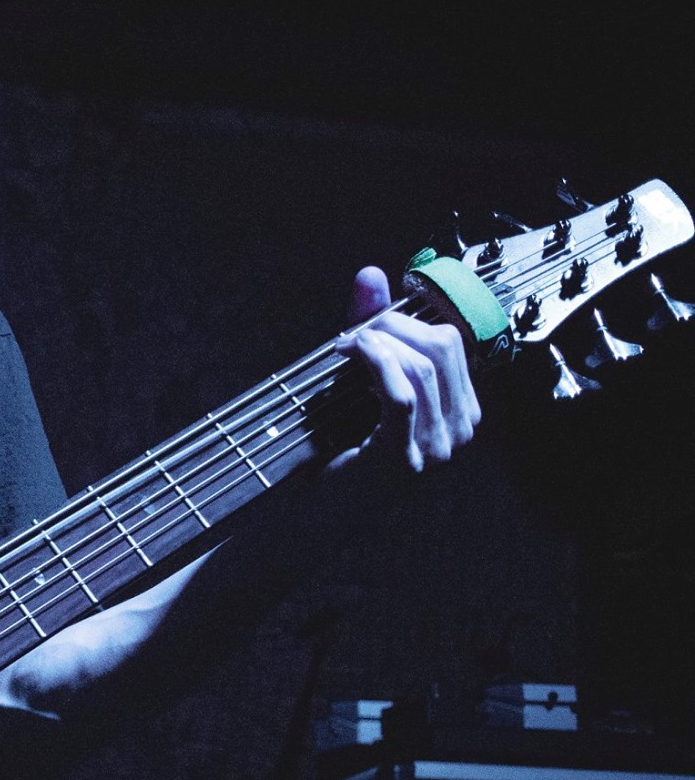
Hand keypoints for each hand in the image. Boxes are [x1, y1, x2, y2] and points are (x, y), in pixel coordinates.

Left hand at [333, 266, 480, 472]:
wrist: (319, 506)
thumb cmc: (343, 440)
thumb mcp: (363, 373)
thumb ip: (372, 326)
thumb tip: (370, 273)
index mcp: (460, 407)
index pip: (453, 341)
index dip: (410, 319)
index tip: (371, 321)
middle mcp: (459, 428)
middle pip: (441, 347)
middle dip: (392, 327)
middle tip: (354, 334)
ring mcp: (437, 447)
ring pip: (421, 368)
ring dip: (378, 345)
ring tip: (348, 349)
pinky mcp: (405, 457)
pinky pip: (402, 396)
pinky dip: (376, 366)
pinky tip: (353, 360)